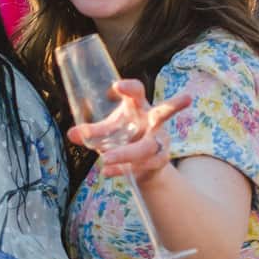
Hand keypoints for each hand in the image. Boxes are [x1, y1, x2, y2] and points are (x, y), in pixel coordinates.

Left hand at [67, 78, 187, 181]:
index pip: (138, 92)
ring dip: (126, 153)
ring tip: (105, 158)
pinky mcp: (157, 160)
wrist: (143, 165)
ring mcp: (158, 142)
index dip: (130, 88)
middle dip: (174, 105)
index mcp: (139, 107)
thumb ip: (91, 132)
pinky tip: (107, 172)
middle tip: (186, 98)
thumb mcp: (108, 131)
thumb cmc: (125, 136)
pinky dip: (122, 169)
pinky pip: (141, 165)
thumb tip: (72, 134)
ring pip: (147, 147)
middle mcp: (153, 122)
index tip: (117, 86)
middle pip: (164, 112)